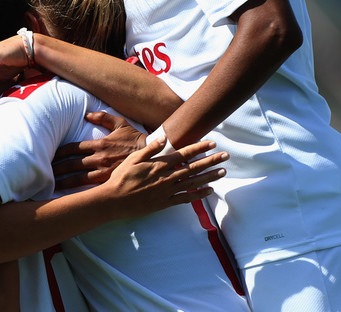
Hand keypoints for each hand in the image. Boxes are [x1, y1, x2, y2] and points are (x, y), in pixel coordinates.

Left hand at [53, 112, 145, 189]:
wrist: (153, 156)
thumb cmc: (135, 140)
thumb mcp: (121, 124)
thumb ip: (103, 117)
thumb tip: (87, 115)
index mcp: (99, 144)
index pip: (73, 148)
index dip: (60, 152)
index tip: (50, 155)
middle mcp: (99, 158)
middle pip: (72, 164)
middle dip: (57, 168)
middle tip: (43, 172)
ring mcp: (104, 172)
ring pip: (78, 178)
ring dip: (63, 181)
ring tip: (51, 185)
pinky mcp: (109, 182)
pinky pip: (90, 187)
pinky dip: (78, 191)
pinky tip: (69, 194)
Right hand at [101, 137, 227, 219]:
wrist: (114, 200)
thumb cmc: (121, 178)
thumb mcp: (132, 158)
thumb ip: (150, 149)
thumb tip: (164, 137)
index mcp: (159, 165)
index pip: (184, 154)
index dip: (199, 148)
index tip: (212, 144)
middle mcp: (167, 177)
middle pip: (194, 167)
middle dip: (211, 161)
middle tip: (225, 156)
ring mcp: (168, 191)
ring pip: (194, 182)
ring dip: (210, 176)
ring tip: (223, 171)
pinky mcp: (166, 202)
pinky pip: (186, 198)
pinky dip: (199, 194)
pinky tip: (209, 191)